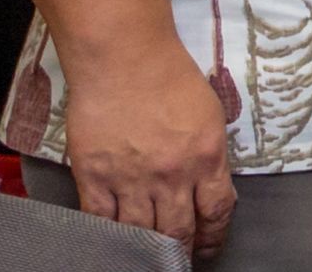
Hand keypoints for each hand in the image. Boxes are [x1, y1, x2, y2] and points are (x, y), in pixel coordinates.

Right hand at [58, 38, 237, 254]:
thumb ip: (210, 154)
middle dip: (183, 250)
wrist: (122, 59)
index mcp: (207, 157)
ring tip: (150, 255)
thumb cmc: (168, 76)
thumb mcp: (210, 114)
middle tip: (182, 259)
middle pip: (179, 230)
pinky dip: (109, 235)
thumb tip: (210, 184)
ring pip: (141, 232)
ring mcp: (130, 178)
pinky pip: (101, 220)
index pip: (217, 211)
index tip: (210, 246)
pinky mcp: (94, 177)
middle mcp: (171, 175)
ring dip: (148, 248)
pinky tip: (115, 240)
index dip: (214, 235)